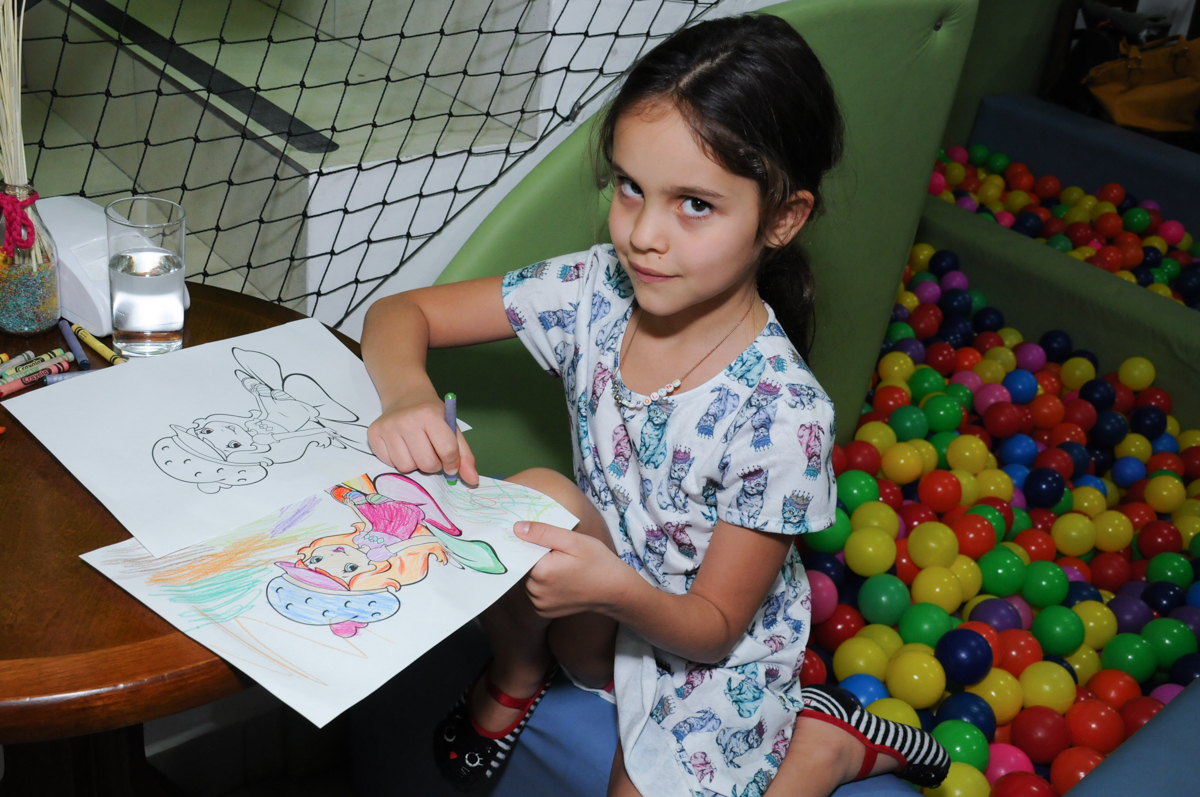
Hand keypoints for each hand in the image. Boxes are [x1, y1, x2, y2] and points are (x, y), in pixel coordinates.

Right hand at [367, 396, 478, 483]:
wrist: (406, 397)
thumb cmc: (433, 416)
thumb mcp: (452, 429)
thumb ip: (464, 456)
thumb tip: (473, 480)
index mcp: (430, 415)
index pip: (447, 450)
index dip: (452, 463)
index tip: (450, 463)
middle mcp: (407, 419)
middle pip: (426, 463)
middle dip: (433, 465)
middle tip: (432, 453)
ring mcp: (388, 427)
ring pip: (405, 467)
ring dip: (414, 464)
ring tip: (416, 449)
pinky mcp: (373, 434)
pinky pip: (389, 463)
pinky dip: (398, 460)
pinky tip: (402, 446)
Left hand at [515, 521, 636, 617]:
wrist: (615, 591)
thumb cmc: (598, 562)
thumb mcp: (574, 541)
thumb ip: (543, 532)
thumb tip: (516, 528)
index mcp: (541, 572)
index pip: (519, 552)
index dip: (529, 543)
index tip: (542, 539)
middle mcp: (535, 592)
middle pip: (522, 566)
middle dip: (534, 557)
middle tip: (557, 553)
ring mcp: (539, 605)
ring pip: (527, 580)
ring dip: (537, 571)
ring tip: (560, 566)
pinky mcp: (543, 612)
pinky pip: (534, 592)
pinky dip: (541, 584)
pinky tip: (559, 579)